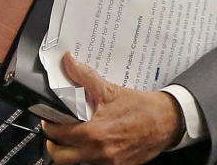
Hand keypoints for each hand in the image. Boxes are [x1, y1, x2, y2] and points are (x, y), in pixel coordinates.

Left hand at [42, 53, 183, 164]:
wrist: (168, 122)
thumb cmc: (142, 107)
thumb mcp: (111, 90)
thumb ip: (86, 77)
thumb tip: (69, 62)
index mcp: (95, 132)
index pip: (59, 135)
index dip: (49, 126)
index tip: (48, 119)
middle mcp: (100, 152)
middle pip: (61, 158)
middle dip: (54, 145)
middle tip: (55, 132)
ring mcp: (109, 162)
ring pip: (77, 163)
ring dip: (71, 151)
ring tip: (73, 135)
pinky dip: (89, 155)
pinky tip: (93, 142)